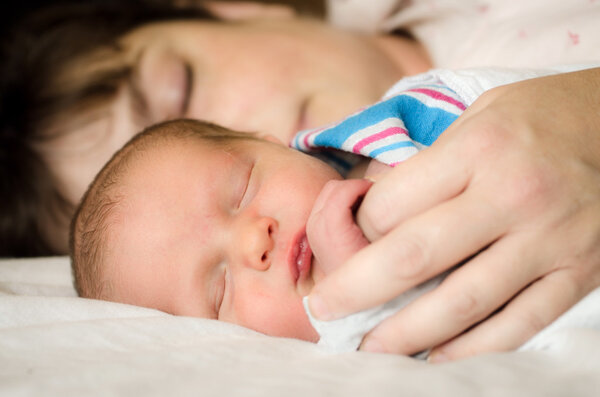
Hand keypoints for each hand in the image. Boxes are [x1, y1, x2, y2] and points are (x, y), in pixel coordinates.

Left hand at [307, 68, 599, 360]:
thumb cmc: (538, 117)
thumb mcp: (476, 115)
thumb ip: (427, 164)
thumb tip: (372, 211)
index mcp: (477, 149)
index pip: (393, 204)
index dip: (361, 228)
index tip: (353, 239)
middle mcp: (512, 196)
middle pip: (415, 257)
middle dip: (358, 289)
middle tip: (324, 310)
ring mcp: (549, 241)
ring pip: (463, 302)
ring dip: (407, 333)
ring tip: (369, 348)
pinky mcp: (577, 273)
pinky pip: (518, 323)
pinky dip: (473, 348)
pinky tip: (436, 357)